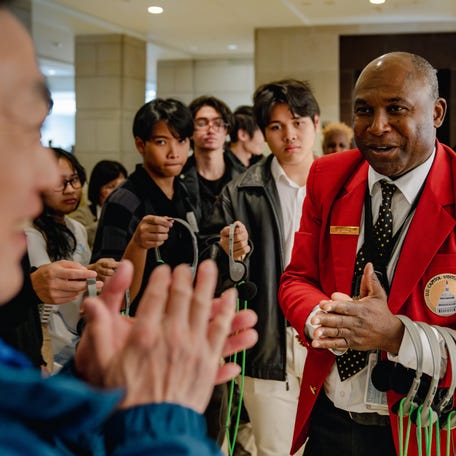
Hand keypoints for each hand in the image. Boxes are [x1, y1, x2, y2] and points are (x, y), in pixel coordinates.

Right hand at [31, 260, 100, 303]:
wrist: (33, 284)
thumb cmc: (47, 272)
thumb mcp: (59, 264)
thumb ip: (73, 265)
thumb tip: (85, 270)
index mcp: (54, 272)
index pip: (73, 274)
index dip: (85, 274)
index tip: (94, 274)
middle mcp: (53, 284)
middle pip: (76, 285)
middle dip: (89, 284)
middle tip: (97, 282)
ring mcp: (54, 294)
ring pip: (75, 293)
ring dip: (83, 289)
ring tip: (86, 284)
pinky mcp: (54, 301)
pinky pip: (71, 298)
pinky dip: (77, 293)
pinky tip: (76, 289)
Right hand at [75, 259, 257, 412]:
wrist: (151, 428)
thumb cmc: (128, 399)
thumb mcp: (103, 364)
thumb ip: (99, 330)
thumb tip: (91, 305)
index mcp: (146, 334)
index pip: (156, 295)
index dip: (161, 278)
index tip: (165, 269)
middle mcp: (172, 337)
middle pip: (183, 296)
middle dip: (186, 276)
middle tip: (189, 266)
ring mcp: (193, 348)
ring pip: (205, 307)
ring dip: (208, 285)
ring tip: (212, 270)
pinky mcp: (207, 361)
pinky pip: (220, 331)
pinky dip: (226, 313)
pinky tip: (230, 302)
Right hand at [132, 215, 172, 249]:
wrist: (138, 240)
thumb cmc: (147, 229)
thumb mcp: (152, 222)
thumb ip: (162, 220)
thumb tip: (171, 220)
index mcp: (145, 220)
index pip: (156, 219)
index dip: (165, 222)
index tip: (170, 224)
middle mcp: (143, 227)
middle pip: (159, 228)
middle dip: (166, 229)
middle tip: (166, 230)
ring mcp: (143, 236)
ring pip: (159, 236)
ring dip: (165, 236)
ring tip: (164, 235)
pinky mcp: (145, 244)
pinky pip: (157, 243)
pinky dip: (161, 241)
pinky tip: (160, 240)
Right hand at [219, 221, 250, 259]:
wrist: (238, 248)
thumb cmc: (238, 236)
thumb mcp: (238, 229)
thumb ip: (238, 225)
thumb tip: (237, 224)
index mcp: (223, 233)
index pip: (228, 231)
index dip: (235, 230)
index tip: (239, 230)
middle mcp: (223, 242)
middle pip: (237, 237)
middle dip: (243, 236)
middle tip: (243, 236)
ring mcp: (227, 250)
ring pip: (241, 244)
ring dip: (245, 242)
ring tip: (244, 242)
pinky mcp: (233, 256)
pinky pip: (243, 250)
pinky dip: (247, 248)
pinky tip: (246, 247)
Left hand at [311, 263, 402, 353]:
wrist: (391, 334)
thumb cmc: (382, 312)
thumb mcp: (378, 295)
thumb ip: (371, 281)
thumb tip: (369, 265)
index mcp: (362, 310)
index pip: (346, 307)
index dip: (334, 306)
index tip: (323, 304)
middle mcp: (358, 322)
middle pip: (340, 321)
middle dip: (326, 320)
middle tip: (313, 318)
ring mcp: (355, 334)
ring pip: (338, 333)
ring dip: (325, 333)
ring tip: (315, 332)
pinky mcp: (353, 343)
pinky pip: (339, 344)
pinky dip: (327, 344)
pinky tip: (317, 343)